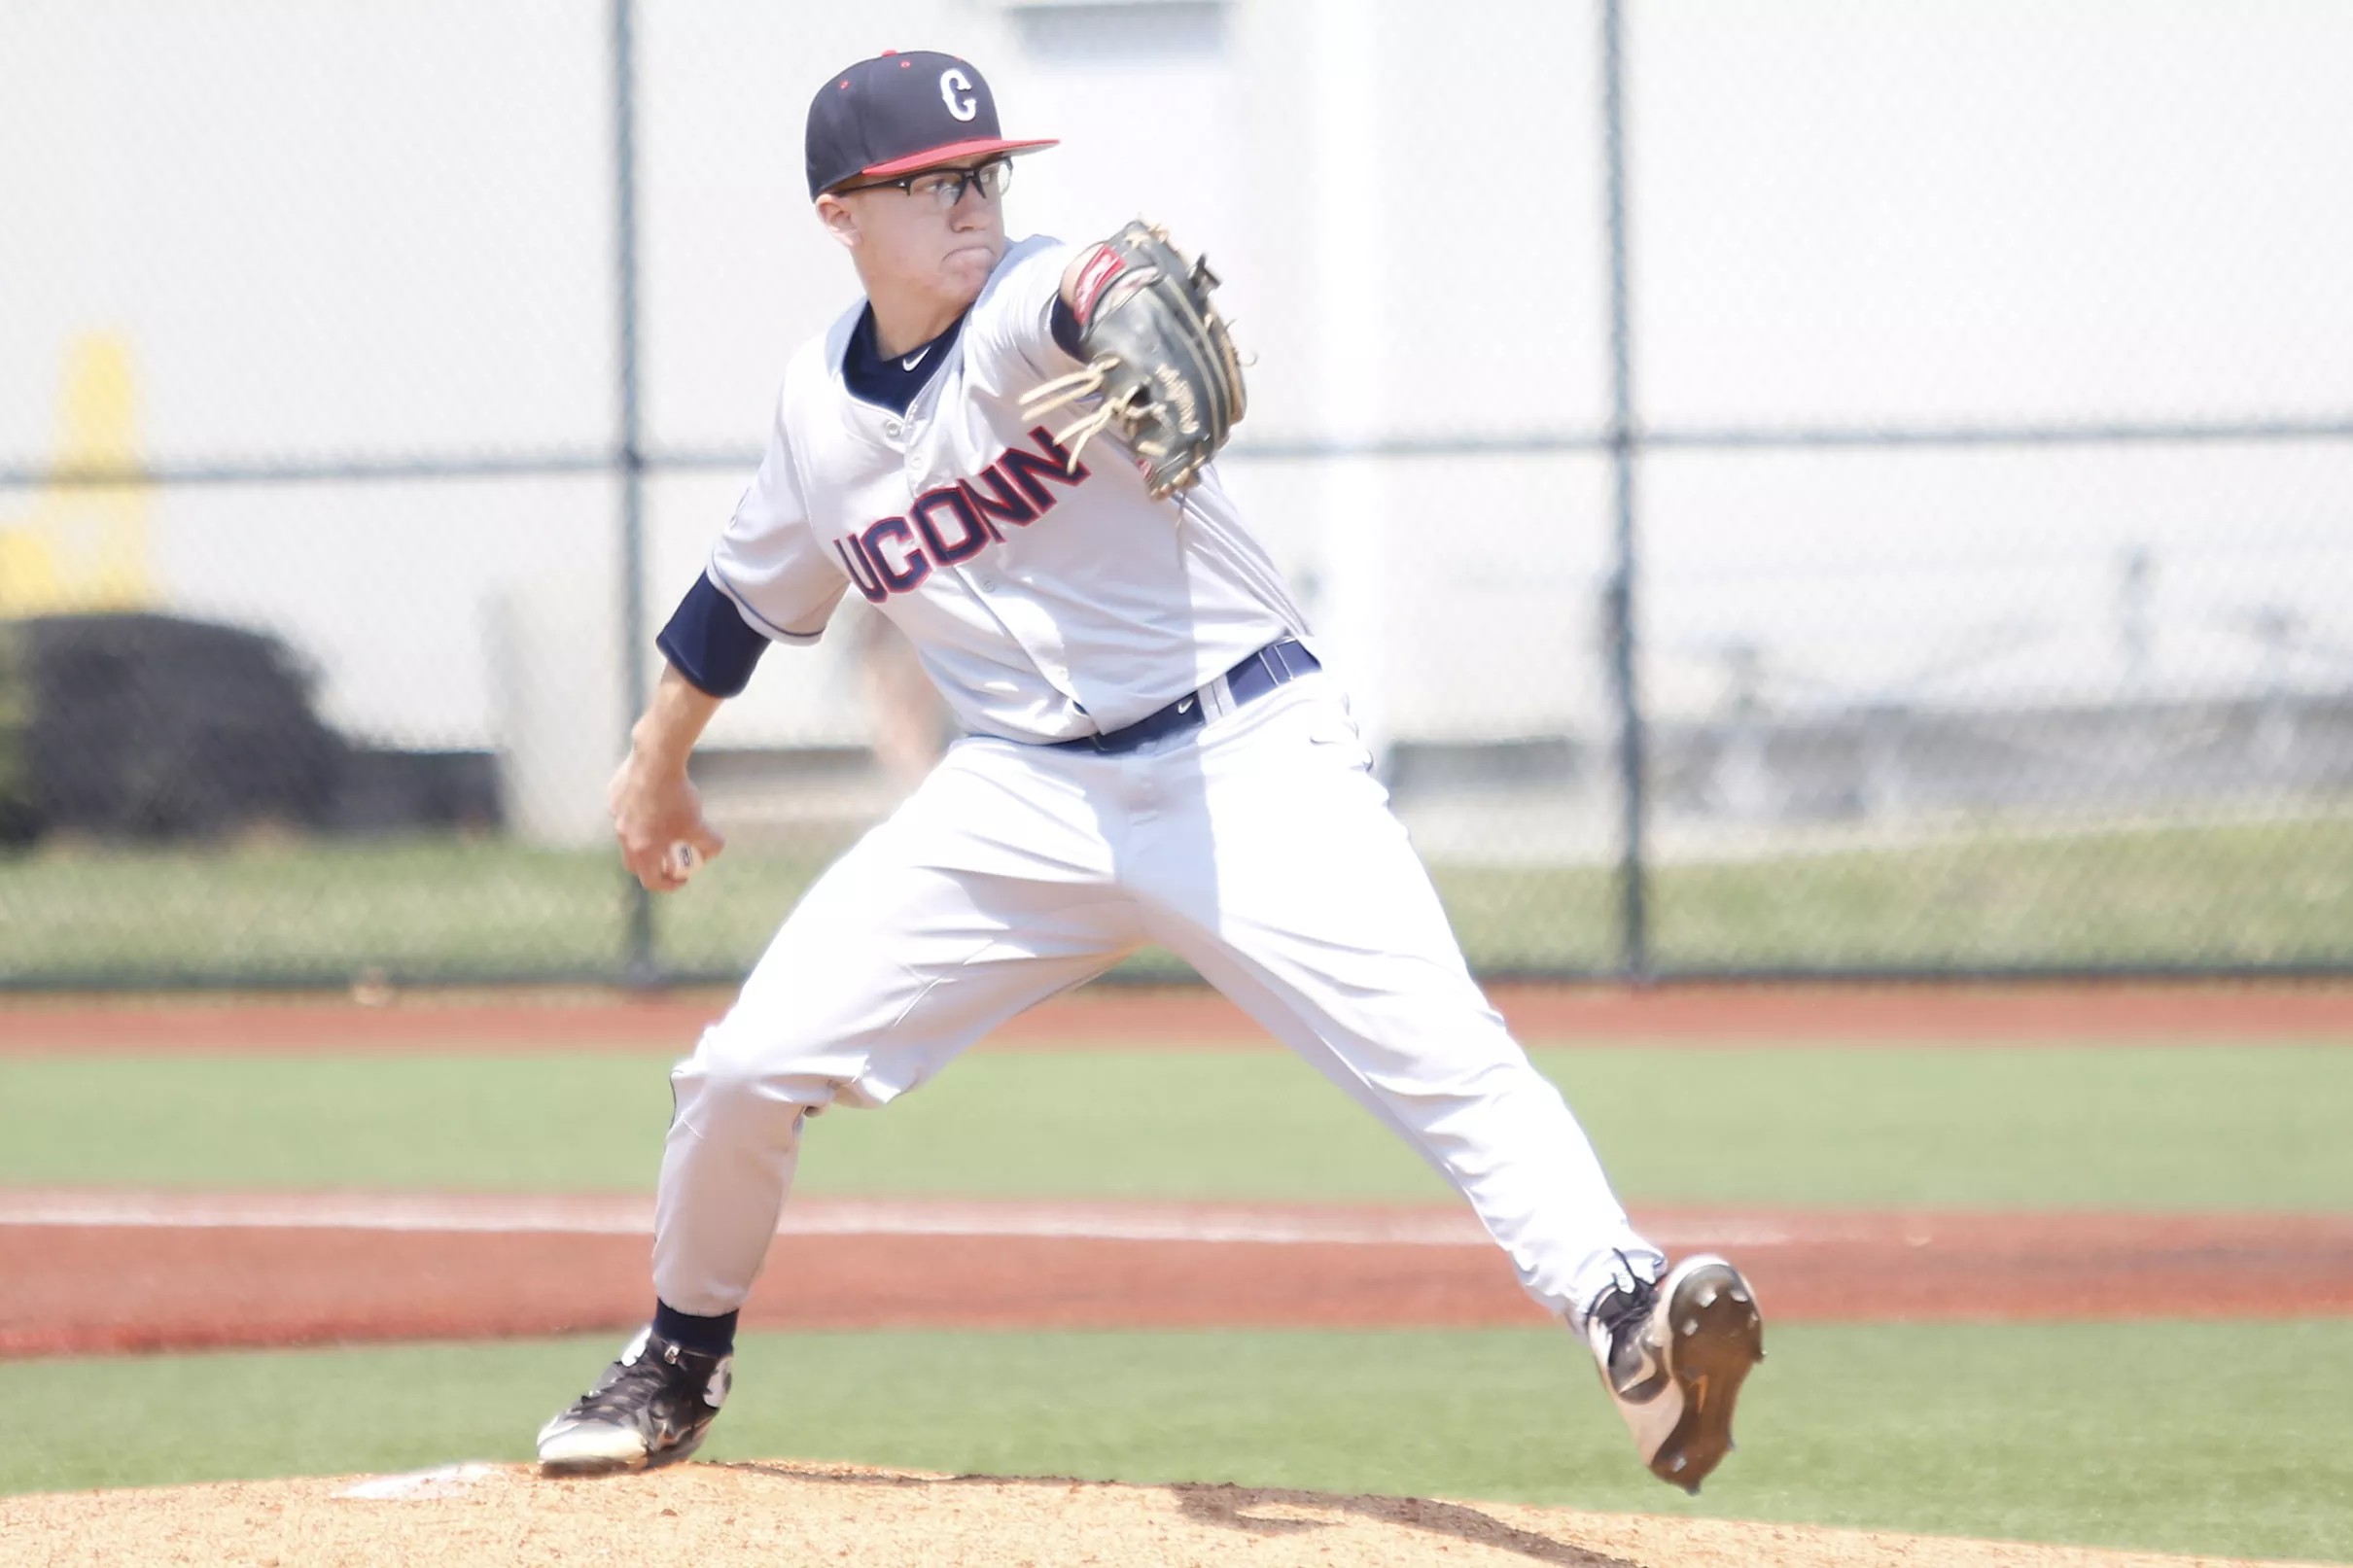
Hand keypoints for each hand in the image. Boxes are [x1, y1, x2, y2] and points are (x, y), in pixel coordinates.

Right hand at [607, 750, 724, 892]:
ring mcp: (615, 815)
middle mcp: (623, 835)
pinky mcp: (613, 796)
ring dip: (646, 835)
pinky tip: (656, 796)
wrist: (656, 760)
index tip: (682, 876)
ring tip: (666, 821)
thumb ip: (709, 844)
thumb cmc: (677, 796)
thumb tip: (711, 854)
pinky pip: (626, 810)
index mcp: (641, 849)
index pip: (651, 881)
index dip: (669, 884)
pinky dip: (640, 811)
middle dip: (653, 864)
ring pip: (629, 833)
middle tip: (670, 857)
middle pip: (635, 862)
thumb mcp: (699, 824)